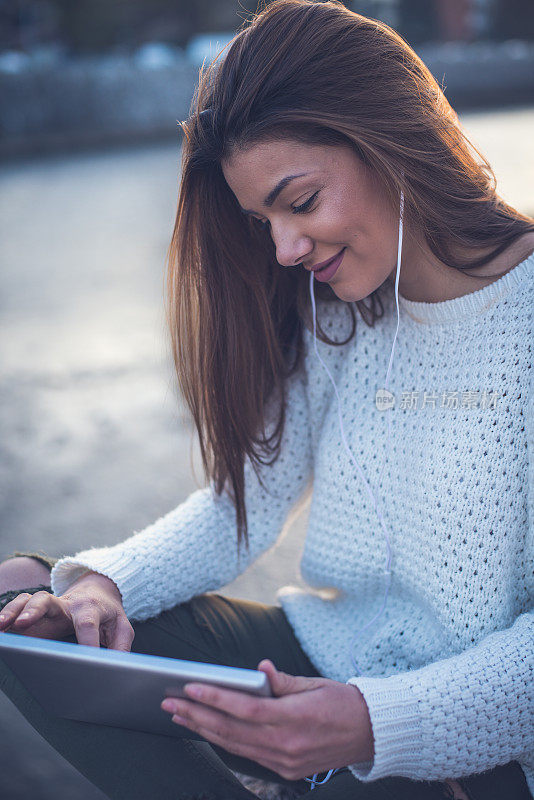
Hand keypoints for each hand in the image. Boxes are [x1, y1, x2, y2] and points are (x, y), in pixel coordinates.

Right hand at [0, 571, 133, 650]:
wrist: (96, 592)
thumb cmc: (107, 613)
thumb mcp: (121, 627)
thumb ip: (121, 646)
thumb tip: (117, 667)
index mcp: (90, 608)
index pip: (87, 624)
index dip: (87, 641)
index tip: (86, 660)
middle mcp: (66, 604)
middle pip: (48, 600)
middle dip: (35, 610)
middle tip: (23, 623)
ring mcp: (49, 607)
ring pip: (28, 602)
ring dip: (13, 612)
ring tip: (1, 626)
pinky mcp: (36, 611)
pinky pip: (19, 608)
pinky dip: (7, 615)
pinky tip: (0, 628)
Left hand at [161, 659, 373, 780]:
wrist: (371, 735)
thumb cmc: (343, 703)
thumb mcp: (315, 684)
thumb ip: (283, 681)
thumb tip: (259, 670)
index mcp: (293, 719)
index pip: (244, 709)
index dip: (215, 698)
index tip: (190, 687)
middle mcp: (285, 744)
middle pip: (230, 730)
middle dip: (196, 714)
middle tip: (169, 702)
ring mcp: (284, 761)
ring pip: (234, 745)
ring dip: (203, 730)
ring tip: (180, 716)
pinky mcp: (285, 771)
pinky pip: (247, 756)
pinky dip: (224, 742)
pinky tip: (208, 730)